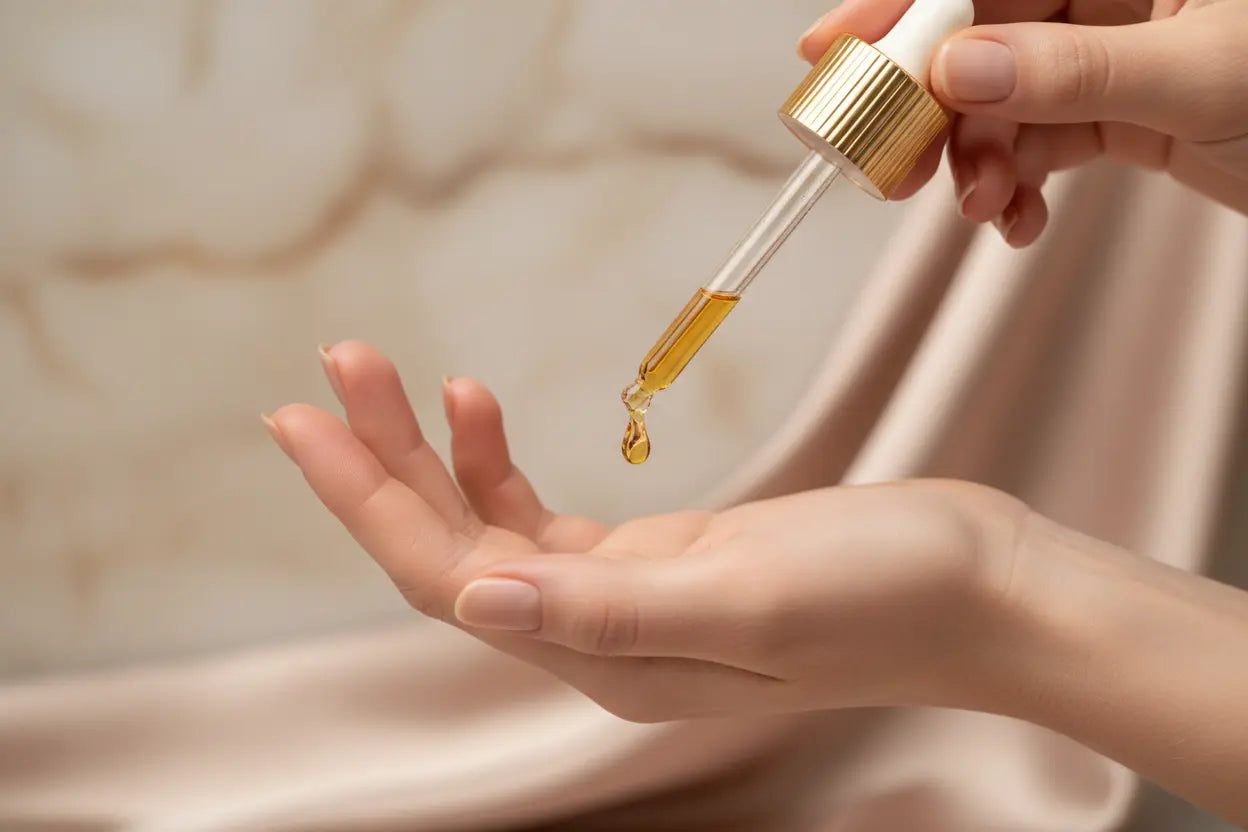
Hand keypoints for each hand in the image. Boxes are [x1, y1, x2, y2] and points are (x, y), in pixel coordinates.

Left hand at [265, 341, 1027, 721]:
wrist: (979, 586)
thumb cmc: (885, 595)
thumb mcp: (745, 597)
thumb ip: (607, 608)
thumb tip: (474, 601)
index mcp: (606, 657)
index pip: (451, 581)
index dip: (371, 504)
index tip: (304, 422)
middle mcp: (599, 637)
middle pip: (454, 551)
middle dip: (382, 464)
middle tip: (331, 369)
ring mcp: (626, 598)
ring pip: (492, 527)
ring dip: (432, 454)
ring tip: (384, 371)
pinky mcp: (659, 558)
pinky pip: (546, 515)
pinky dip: (501, 460)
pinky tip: (477, 406)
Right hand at [799, 0, 1247, 246]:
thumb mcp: (1202, 76)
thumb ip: (1074, 72)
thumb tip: (959, 71)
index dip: (909, 7)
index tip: (838, 48)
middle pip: (984, 34)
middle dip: (933, 105)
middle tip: (892, 161)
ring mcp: (1116, 52)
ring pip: (1005, 101)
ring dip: (977, 164)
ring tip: (981, 209)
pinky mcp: (1121, 111)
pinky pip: (1041, 144)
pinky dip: (1018, 187)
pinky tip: (1017, 220)